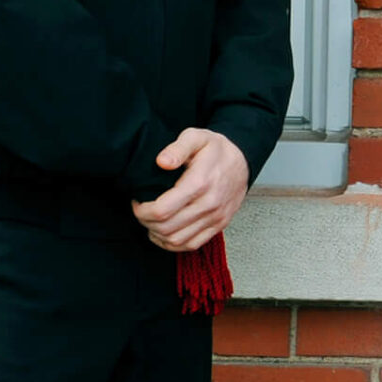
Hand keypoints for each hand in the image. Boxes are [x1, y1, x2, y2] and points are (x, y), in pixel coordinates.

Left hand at [130, 128, 249, 251]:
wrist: (243, 160)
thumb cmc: (216, 149)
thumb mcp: (196, 137)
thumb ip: (177, 148)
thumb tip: (162, 162)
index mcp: (200, 183)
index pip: (162, 210)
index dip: (142, 210)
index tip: (138, 200)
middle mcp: (209, 204)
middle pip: (166, 228)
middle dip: (146, 222)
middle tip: (141, 211)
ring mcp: (216, 217)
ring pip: (177, 240)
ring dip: (157, 234)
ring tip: (151, 221)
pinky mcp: (220, 225)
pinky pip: (192, 244)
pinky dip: (173, 244)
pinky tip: (165, 233)